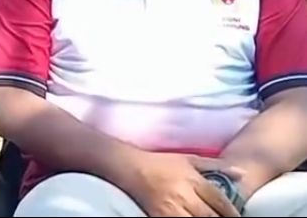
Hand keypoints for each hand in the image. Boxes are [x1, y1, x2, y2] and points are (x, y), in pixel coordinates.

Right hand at [123, 152, 240, 216]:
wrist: (130, 167)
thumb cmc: (160, 163)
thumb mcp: (189, 159)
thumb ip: (216, 166)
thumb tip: (242, 173)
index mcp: (192, 180)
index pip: (220, 202)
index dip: (233, 214)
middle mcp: (183, 195)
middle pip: (211, 217)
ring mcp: (170, 209)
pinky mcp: (159, 217)